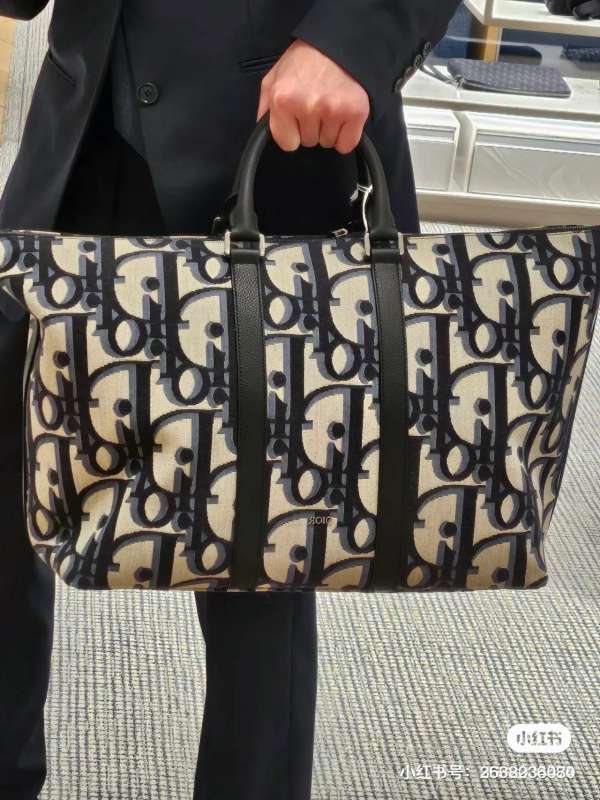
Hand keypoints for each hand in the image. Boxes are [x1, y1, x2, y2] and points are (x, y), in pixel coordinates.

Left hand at [256, 39, 369, 154]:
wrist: (336, 42)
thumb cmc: (303, 61)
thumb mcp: (274, 78)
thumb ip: (265, 107)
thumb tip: (262, 133)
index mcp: (283, 99)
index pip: (287, 144)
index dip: (293, 133)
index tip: (297, 119)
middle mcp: (307, 106)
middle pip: (309, 142)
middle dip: (311, 128)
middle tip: (315, 104)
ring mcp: (333, 110)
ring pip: (327, 142)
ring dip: (328, 130)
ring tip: (329, 105)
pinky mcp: (355, 112)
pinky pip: (346, 144)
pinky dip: (345, 136)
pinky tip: (342, 116)